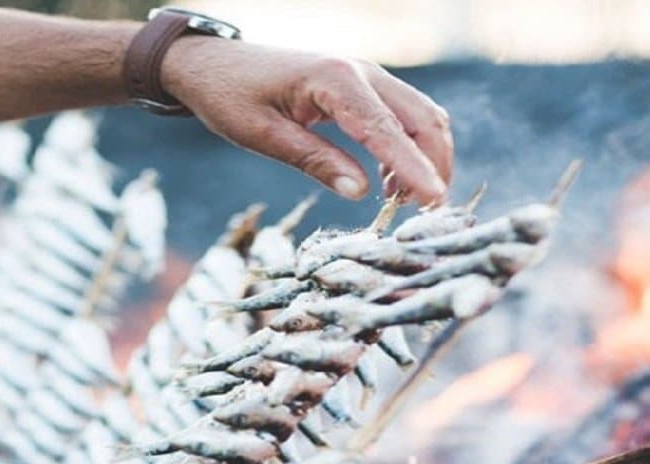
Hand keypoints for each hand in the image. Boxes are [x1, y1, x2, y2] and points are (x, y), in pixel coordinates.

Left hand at [162, 39, 452, 205]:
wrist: (214, 64)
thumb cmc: (230, 97)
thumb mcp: (264, 136)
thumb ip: (314, 161)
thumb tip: (360, 193)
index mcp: (334, 80)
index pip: (385, 130)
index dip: (414, 168)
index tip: (435, 200)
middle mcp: (360, 71)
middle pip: (421, 118)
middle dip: (434, 165)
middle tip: (431, 213)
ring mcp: (366, 75)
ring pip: (420, 115)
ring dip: (425, 157)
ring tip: (406, 202)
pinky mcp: (363, 85)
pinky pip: (404, 115)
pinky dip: (409, 147)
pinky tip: (390, 180)